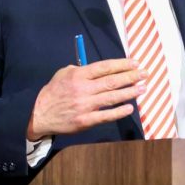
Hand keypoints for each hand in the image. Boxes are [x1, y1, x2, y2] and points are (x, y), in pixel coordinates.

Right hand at [28, 59, 145, 139]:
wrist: (39, 114)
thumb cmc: (53, 92)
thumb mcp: (62, 74)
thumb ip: (80, 69)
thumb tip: (100, 69)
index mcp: (78, 75)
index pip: (105, 67)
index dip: (122, 65)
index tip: (135, 63)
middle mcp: (83, 89)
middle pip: (111, 81)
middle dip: (131, 77)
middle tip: (145, 74)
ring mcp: (85, 106)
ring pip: (112, 98)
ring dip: (129, 92)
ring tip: (142, 88)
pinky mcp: (85, 120)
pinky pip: (106, 115)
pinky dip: (119, 112)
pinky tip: (130, 108)